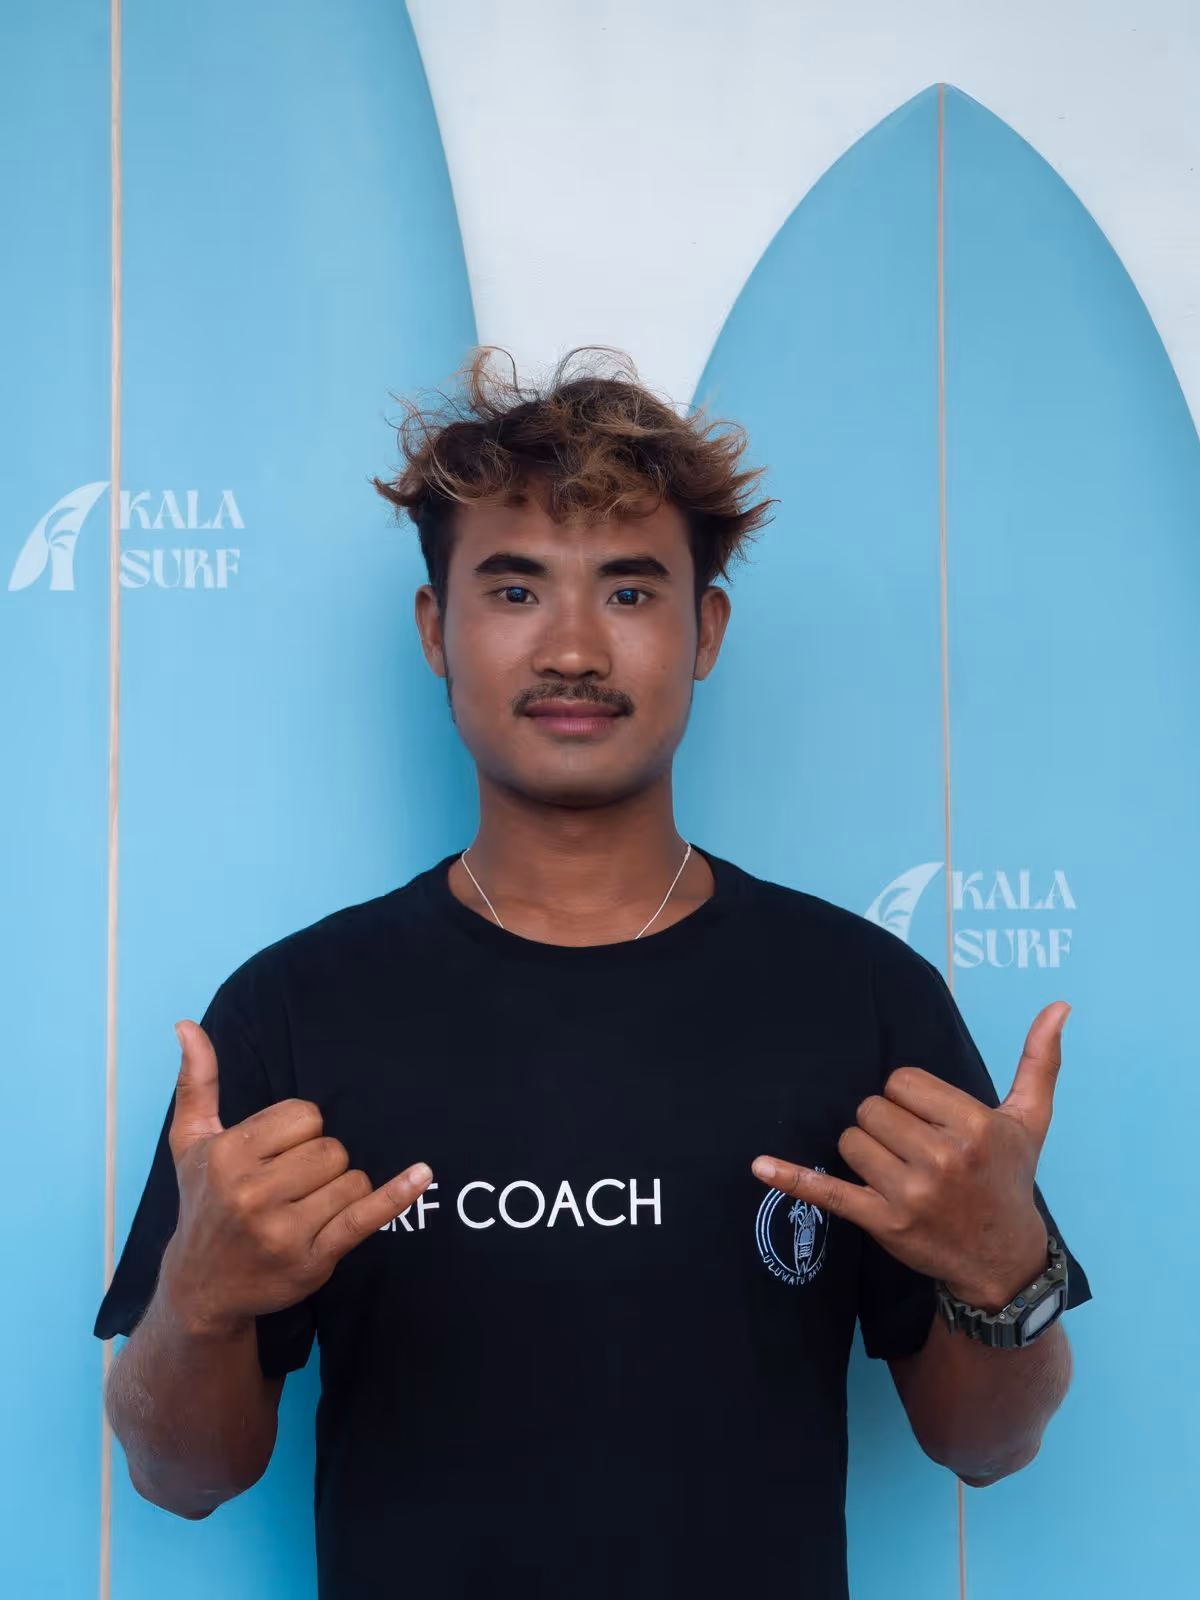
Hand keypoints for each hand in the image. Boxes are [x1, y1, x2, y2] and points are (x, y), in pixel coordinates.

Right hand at [159, 1017, 431, 1333]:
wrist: (201, 1287)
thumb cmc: (203, 1203)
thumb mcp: (189, 1144)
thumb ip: (196, 1083)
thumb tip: (187, 1024)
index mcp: (227, 1156)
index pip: (305, 1116)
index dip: (300, 1132)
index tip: (278, 1155)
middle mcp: (251, 1194)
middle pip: (331, 1148)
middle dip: (321, 1163)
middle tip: (291, 1187)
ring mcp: (282, 1231)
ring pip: (351, 1179)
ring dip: (341, 1189)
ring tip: (305, 1208)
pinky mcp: (312, 1259)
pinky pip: (364, 1217)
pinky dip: (396, 1195)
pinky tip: (421, 1174)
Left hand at [752, 1001, 1070, 1311]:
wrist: (1003, 1261)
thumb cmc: (1010, 1180)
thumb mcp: (1030, 1121)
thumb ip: (1040, 1060)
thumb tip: (1059, 1004)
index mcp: (973, 1126)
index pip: (901, 1081)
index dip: (909, 1098)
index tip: (931, 1121)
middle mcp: (942, 1159)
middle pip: (871, 1108)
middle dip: (886, 1124)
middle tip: (915, 1149)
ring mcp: (910, 1194)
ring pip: (850, 1141)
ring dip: (864, 1151)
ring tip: (897, 1171)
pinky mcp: (882, 1223)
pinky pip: (827, 1192)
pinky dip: (791, 1179)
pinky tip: (758, 1165)